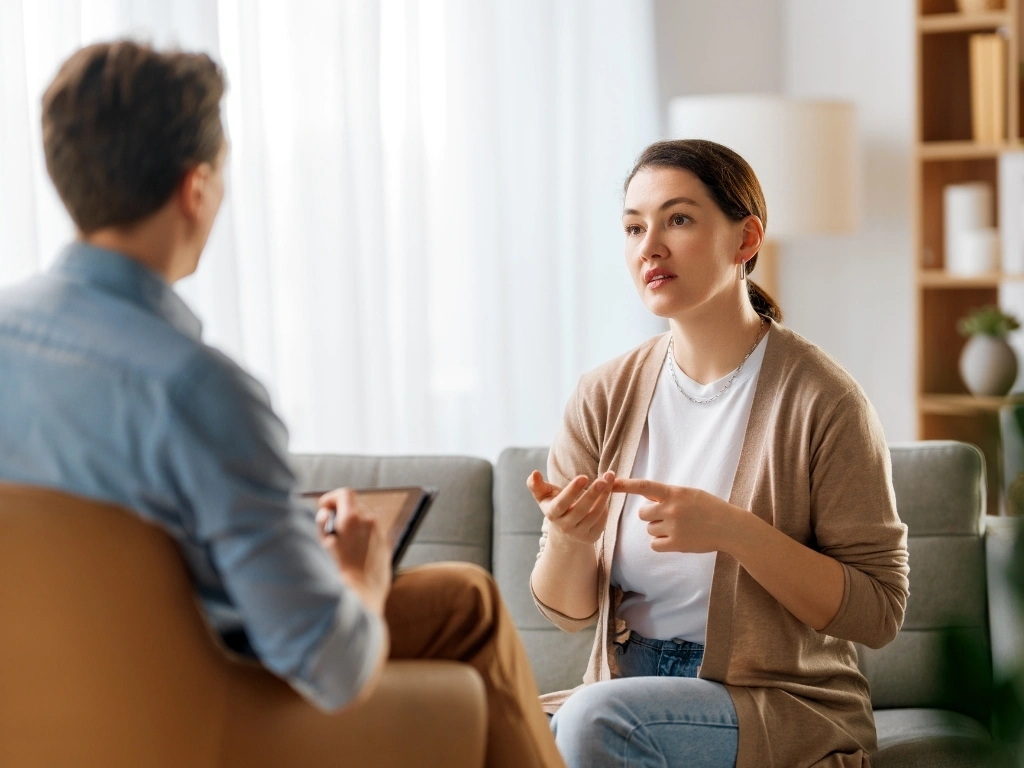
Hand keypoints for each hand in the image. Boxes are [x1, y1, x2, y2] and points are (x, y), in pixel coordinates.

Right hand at [315, 488, 391, 614]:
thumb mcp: (322, 547)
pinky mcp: (385, 546)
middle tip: (330, 526)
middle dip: (342, 511)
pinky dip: (363, 535)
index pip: (345, 493)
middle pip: (356, 504)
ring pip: (365, 519)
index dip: (332, 497)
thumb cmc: (338, 575)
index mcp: (353, 519)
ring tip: (341, 541)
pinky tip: (353, 551)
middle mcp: (369, 522)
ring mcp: (380, 534)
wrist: (361, 597)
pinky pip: (373, 533)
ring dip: (353, 524)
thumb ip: (322, 525)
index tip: (325, 507)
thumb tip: (324, 514)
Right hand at [527, 470, 615, 545]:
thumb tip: (534, 473)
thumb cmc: (555, 504)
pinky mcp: (591, 537)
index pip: (561, 504)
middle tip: (604, 479)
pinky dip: (606, 508)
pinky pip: (601, 522)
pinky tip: (607, 493)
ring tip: (609, 480)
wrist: (564, 529)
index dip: (572, 491)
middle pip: (580, 510)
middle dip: (593, 493)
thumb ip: (537, 485)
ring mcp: (578, 534)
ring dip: (604, 497)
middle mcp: (565, 526)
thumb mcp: (544, 495)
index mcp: (552, 514)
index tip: (584, 477)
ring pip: (594, 515)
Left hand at [613, 478, 735, 553]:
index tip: (609, 483)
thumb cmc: (709, 508)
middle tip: (668, 517)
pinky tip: (676, 539)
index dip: (625, 485)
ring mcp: (674, 527)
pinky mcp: (677, 544)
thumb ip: (668, 495)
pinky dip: (661, 543)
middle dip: (651, 516)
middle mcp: (671, 509)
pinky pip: (654, 544)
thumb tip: (646, 496)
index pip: (644, 486)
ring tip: (679, 527)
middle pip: (643, 513)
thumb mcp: (689, 494)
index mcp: (674, 493)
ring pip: (649, 529)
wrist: (729, 527)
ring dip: (659, 529)